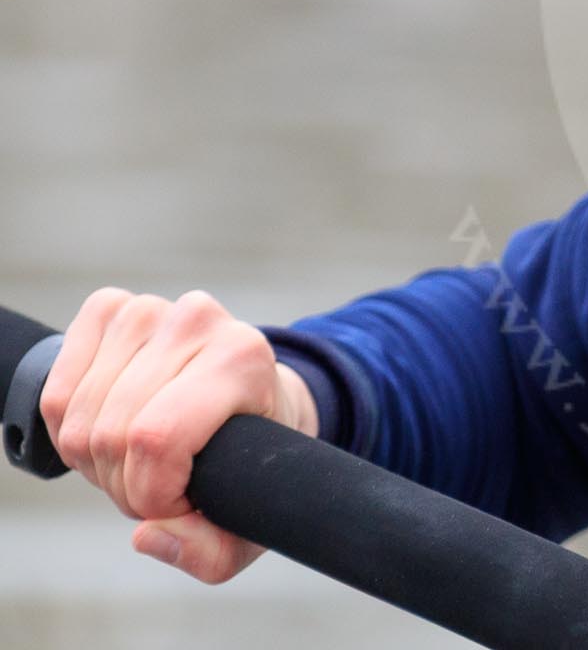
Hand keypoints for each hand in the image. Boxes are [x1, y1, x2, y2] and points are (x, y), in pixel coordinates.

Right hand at [37, 287, 320, 583]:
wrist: (256, 402)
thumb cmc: (253, 461)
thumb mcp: (250, 520)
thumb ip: (208, 551)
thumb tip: (148, 535)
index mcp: (243, 357)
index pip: (156, 439)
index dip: (150, 494)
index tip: (176, 505)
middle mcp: (199, 320)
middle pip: (112, 433)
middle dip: (124, 484)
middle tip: (158, 484)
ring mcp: (151, 310)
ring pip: (77, 416)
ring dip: (94, 459)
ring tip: (139, 458)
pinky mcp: (110, 310)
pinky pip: (56, 389)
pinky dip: (69, 425)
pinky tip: (111, 424)